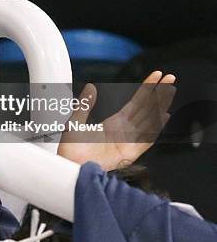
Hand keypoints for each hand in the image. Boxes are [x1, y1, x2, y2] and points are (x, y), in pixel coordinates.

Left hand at [57, 71, 175, 170]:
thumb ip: (85, 104)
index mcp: (114, 123)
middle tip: (170, 77)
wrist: (69, 165)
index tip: (156, 76)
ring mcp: (129, 140)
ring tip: (169, 90)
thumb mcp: (76, 120)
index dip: (146, 88)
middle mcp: (125, 130)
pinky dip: (155, 127)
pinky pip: (146, 138)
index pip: (136, 102)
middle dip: (158, 92)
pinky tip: (163, 116)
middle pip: (146, 108)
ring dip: (159, 104)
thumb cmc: (72, 149)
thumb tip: (91, 86)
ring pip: (149, 119)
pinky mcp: (129, 152)